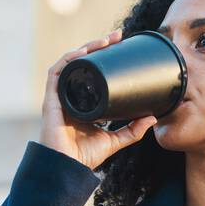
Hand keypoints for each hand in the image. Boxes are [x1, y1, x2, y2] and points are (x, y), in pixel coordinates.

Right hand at [39, 27, 156, 169]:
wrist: (67, 168)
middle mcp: (70, 95)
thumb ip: (132, 131)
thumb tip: (154, 118)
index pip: (92, 72)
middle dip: (98, 46)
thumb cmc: (84, 156)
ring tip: (103, 41)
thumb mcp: (115, 140)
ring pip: (70, 63)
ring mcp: (59, 96)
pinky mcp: (51, 100)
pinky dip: (68, 60)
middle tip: (117, 37)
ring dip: (85, 48)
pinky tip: (81, 53)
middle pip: (82, 63)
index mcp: (82, 101)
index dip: (104, 57)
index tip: (120, 46)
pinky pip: (56, 73)